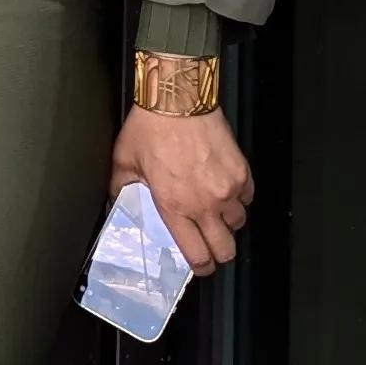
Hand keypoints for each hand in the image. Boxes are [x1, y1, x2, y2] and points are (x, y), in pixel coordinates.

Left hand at [112, 101, 252, 273]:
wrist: (178, 98)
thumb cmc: (151, 127)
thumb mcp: (124, 162)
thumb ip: (122, 189)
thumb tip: (118, 201)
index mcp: (175, 206)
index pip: (197, 254)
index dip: (200, 266)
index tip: (199, 264)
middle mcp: (205, 203)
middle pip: (226, 248)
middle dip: (219, 251)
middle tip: (211, 244)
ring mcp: (227, 188)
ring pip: (238, 222)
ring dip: (227, 221)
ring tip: (214, 211)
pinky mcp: (242, 171)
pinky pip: (247, 196)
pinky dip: (239, 197)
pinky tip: (224, 189)